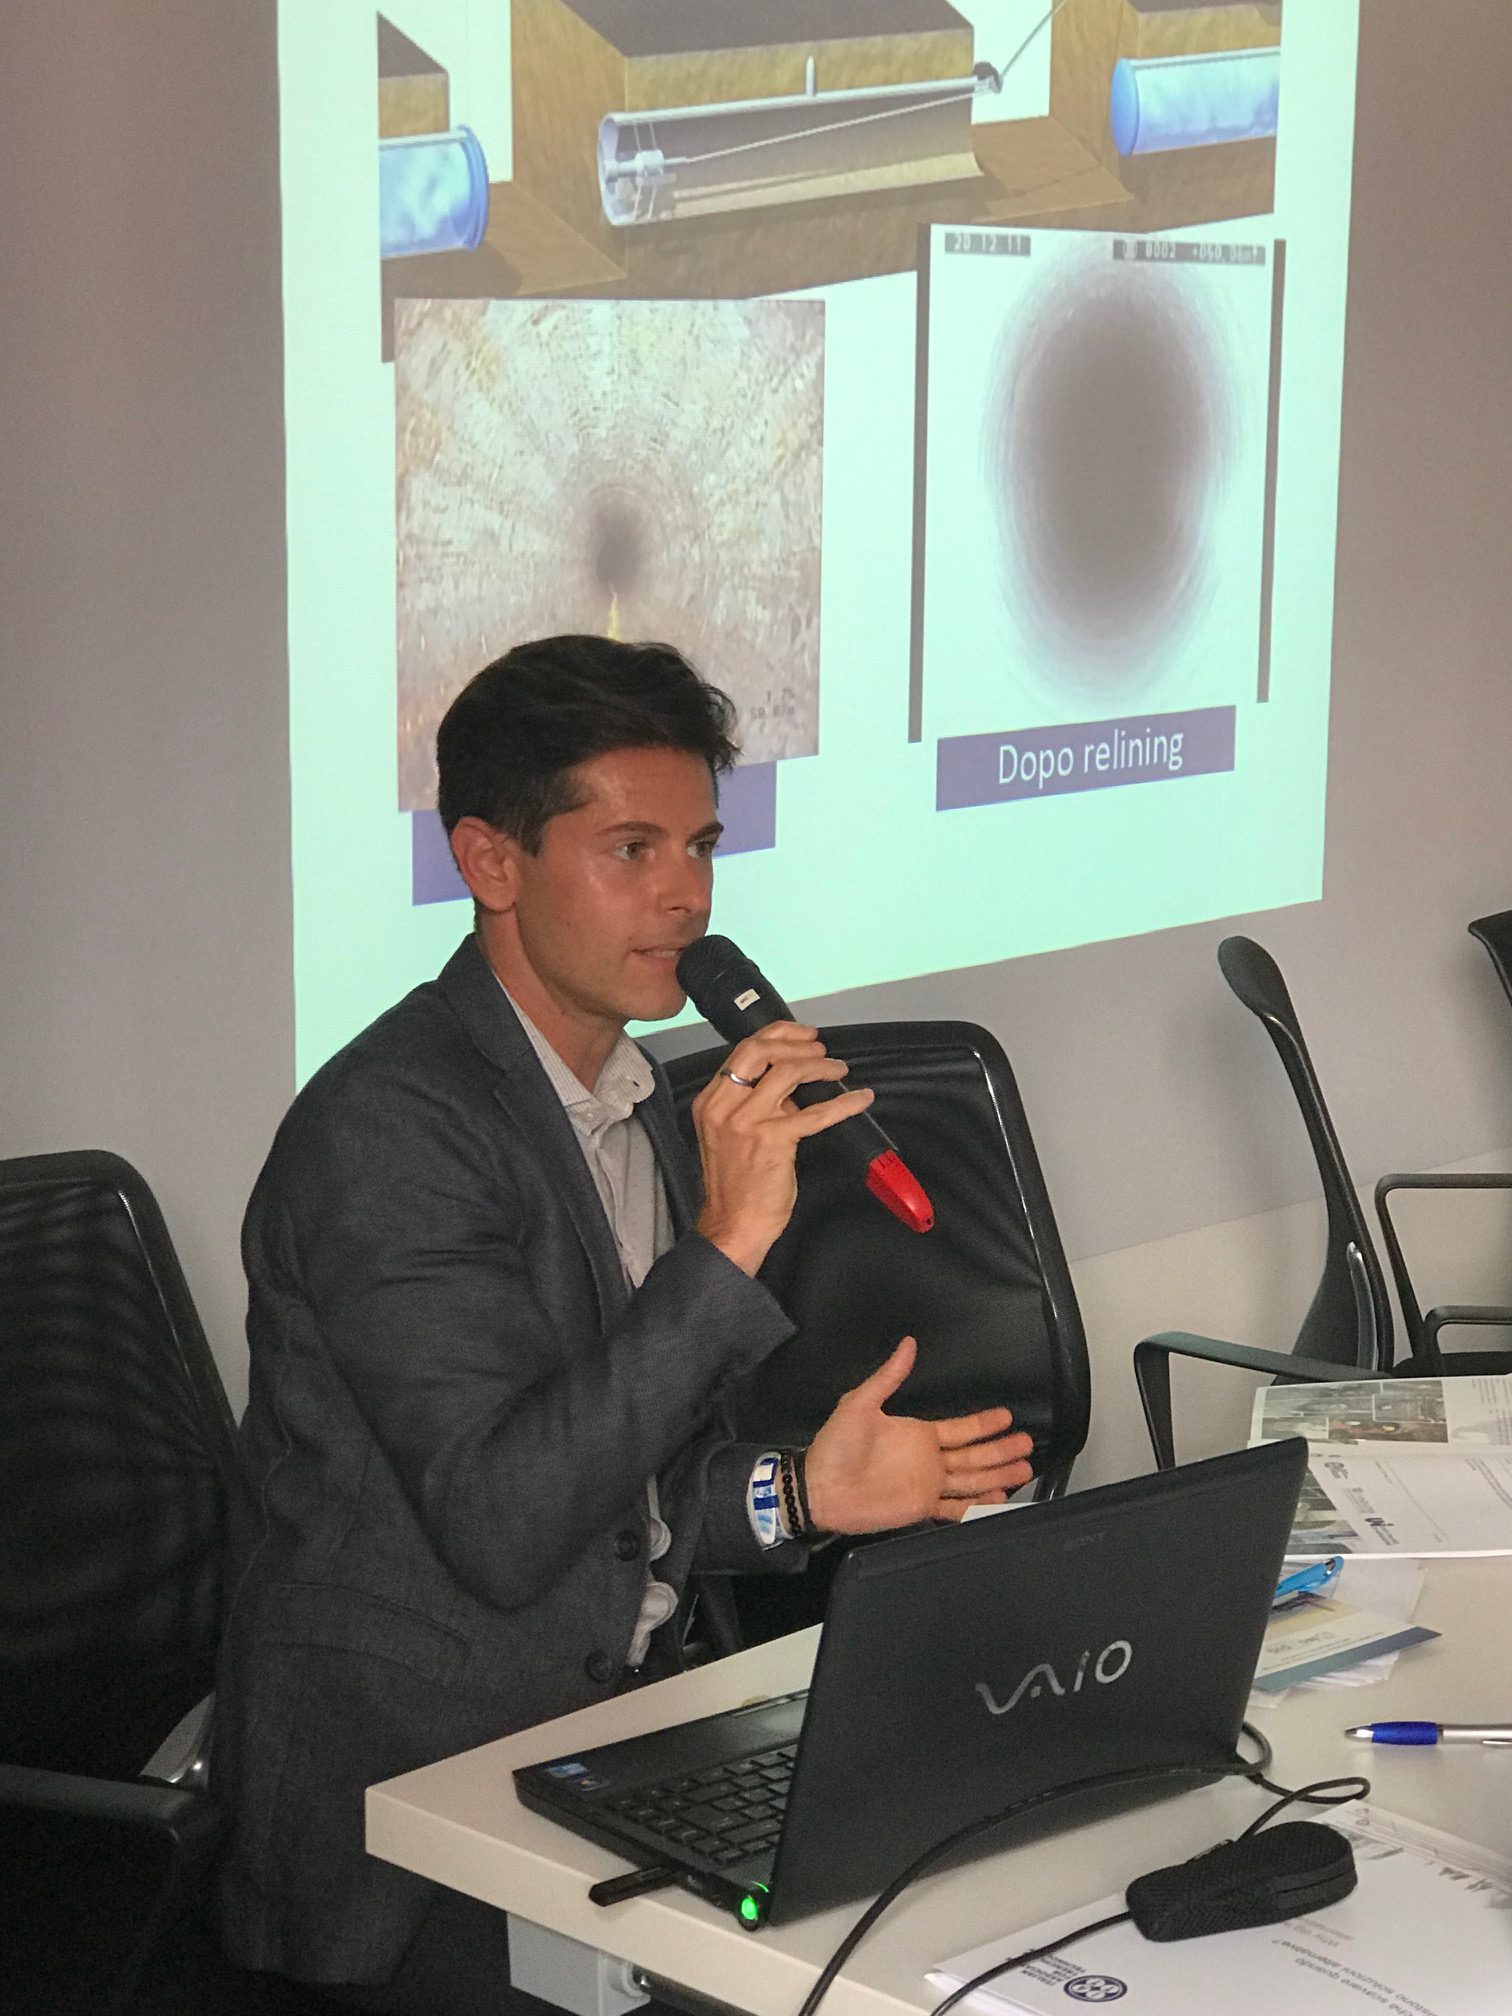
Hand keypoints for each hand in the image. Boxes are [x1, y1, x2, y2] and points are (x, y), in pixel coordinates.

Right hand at [692, 1023, 874, 1275]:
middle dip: (796, 1043)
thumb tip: (791, 1088)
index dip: (778, 1035)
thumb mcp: (732, 1135)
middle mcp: (724, 1106)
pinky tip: (859, 1099)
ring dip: (821, 1066)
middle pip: (761, 1051)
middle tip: (820, 1049)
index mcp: (712, 1101)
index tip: (802, 1034)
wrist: (733, 1225)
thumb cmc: (735, 1186)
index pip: (744, 1051)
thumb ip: (754, 1106)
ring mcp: (746, 1122)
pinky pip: (815, 1112)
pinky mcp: (773, 1140)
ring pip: (788, 1072)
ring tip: (838, 1070)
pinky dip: (843, 1103)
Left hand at [804, 1337, 1034, 1532]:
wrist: (820, 1487)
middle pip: (974, 1454)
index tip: (1006, 1416)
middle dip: (1001, 1449)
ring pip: (972, 1479)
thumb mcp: (860, 1402)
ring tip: (1023, 1470)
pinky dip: (978, 1504)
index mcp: (917, 1434)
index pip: (960, 1428)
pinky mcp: (921, 1507)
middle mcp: (927, 1460)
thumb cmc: (835, 1445)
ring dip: (997, 1474)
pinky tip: (998, 1499)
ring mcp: (926, 1484)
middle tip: (1027, 1444)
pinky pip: (956, 1507)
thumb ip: (888, 1376)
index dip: (983, 1423)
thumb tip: (907, 1345)